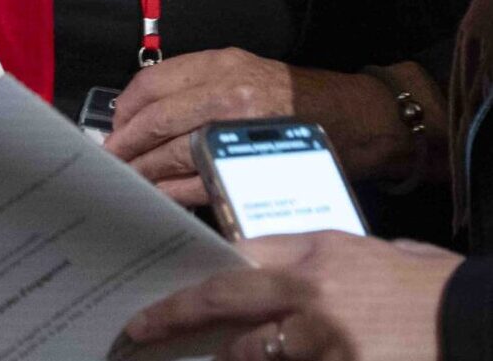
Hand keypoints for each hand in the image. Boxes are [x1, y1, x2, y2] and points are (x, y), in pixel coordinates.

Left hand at [104, 47, 294, 202]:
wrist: (348, 118)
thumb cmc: (287, 95)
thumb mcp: (241, 70)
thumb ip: (196, 85)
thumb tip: (145, 112)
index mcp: (220, 65)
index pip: (154, 82)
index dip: (127, 106)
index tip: (115, 124)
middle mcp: (227, 94)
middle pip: (158, 120)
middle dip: (128, 142)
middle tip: (111, 159)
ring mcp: (237, 133)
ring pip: (174, 153)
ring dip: (144, 170)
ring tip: (129, 180)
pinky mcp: (249, 168)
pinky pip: (199, 183)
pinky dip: (173, 192)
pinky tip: (159, 195)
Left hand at [123, 231, 461, 360]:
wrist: (470, 317)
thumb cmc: (425, 283)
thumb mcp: (367, 255)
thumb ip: (321, 263)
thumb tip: (283, 275)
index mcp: (318, 251)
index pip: (241, 254)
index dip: (201, 270)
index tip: (169, 281)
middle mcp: (312, 291)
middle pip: (226, 298)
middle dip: (177, 312)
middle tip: (141, 327)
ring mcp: (322, 338)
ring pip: (252, 352)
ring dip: (230, 359)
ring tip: (211, 359)